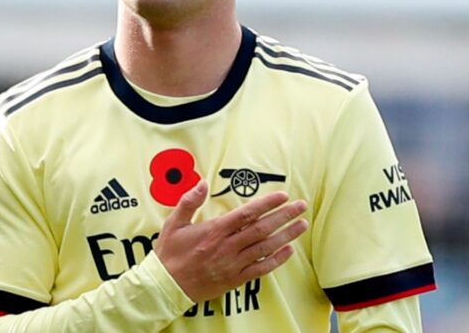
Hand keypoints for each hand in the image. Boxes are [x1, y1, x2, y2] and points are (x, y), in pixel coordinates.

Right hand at [153, 180, 308, 301]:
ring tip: (302, 224)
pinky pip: (261, 269)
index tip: (283, 195)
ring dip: (286, 235)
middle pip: (262, 228)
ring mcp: (233, 264)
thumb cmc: (170, 254)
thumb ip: (189, 201)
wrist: (166, 286)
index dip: (267, 203)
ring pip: (265, 247)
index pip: (247, 213)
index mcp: (215, 230)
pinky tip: (289, 251)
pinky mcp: (235, 279)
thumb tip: (202, 182)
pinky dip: (276, 260)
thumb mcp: (173, 223)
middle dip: (284, 215)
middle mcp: (227, 246)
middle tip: (301, 206)